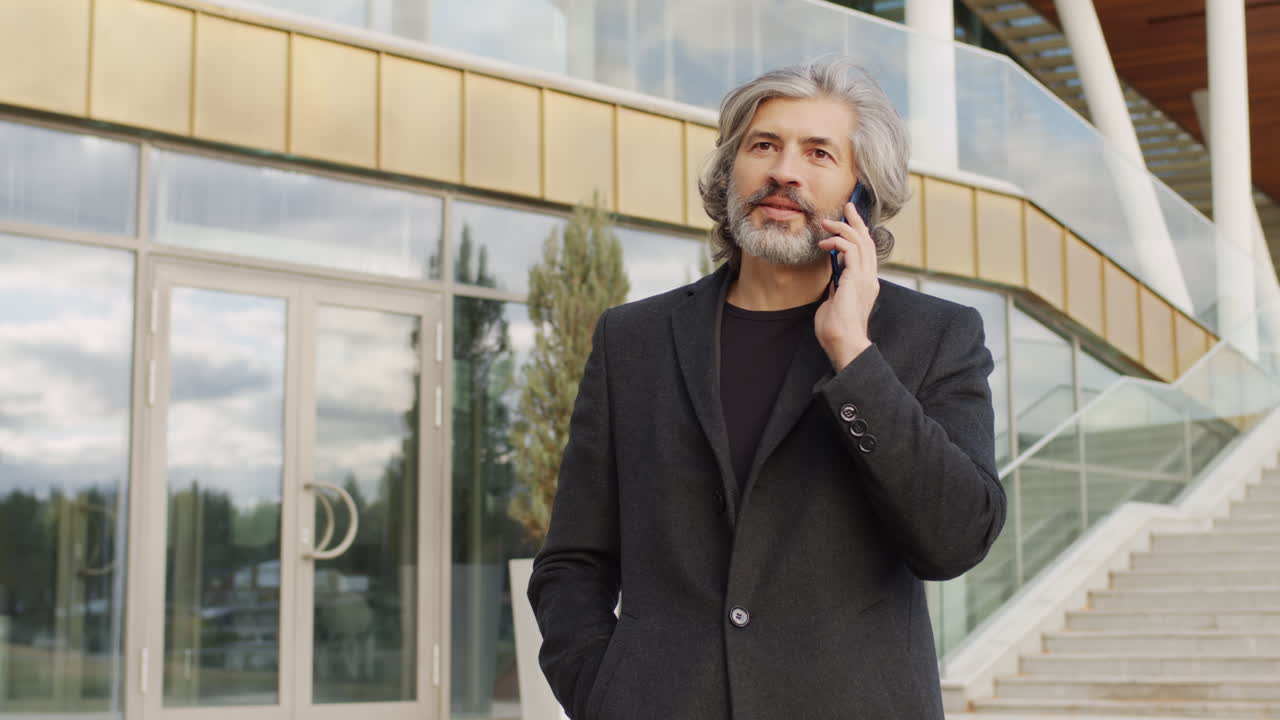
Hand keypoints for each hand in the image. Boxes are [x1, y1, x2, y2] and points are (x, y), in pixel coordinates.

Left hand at [816, 202, 878, 369]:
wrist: (842, 342)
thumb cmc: (836, 329)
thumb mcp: (835, 302)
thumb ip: (837, 287)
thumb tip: (833, 277)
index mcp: (866, 283)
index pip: (866, 252)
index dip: (858, 234)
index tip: (848, 222)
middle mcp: (869, 278)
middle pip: (867, 241)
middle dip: (856, 221)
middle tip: (847, 206)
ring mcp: (865, 278)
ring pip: (861, 242)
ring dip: (843, 228)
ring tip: (827, 224)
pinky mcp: (856, 279)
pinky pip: (851, 250)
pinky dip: (838, 242)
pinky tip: (826, 245)